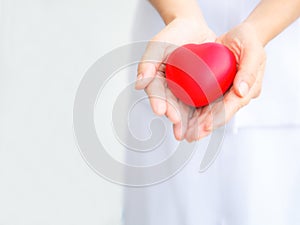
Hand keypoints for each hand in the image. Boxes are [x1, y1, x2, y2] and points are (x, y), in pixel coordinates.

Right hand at [135, 18, 215, 139]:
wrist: (195, 29)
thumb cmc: (174, 34)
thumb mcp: (158, 45)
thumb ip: (148, 62)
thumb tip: (140, 82)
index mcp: (156, 78)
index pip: (156, 92)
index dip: (158, 102)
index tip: (161, 110)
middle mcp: (169, 87)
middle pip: (170, 104)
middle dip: (174, 115)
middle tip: (177, 124)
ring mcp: (184, 90)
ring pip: (185, 107)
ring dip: (187, 121)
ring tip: (189, 132)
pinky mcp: (198, 90)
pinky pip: (200, 102)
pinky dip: (202, 114)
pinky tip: (204, 123)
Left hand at [184, 22, 265, 140]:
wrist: (242, 35)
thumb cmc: (249, 41)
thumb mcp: (253, 52)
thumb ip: (249, 71)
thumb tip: (241, 91)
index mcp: (247, 90)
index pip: (231, 107)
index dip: (218, 118)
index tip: (205, 126)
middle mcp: (235, 95)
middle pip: (218, 114)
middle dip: (204, 127)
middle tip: (189, 136)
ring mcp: (224, 93)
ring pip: (209, 111)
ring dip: (197, 123)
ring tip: (183, 132)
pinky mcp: (215, 87)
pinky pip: (203, 101)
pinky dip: (193, 110)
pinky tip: (182, 117)